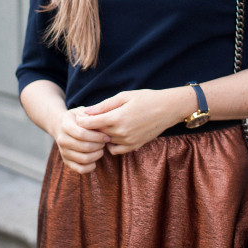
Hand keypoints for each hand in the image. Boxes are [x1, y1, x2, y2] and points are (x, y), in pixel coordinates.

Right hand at [55, 106, 109, 174]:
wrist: (61, 126)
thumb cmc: (77, 118)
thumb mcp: (83, 111)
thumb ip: (92, 115)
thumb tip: (103, 121)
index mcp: (66, 126)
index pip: (82, 134)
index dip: (97, 137)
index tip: (106, 136)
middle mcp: (62, 140)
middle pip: (84, 147)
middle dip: (99, 145)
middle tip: (105, 142)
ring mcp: (63, 152)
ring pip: (83, 159)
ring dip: (97, 155)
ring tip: (101, 149)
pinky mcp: (66, 161)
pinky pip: (80, 169)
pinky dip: (90, 167)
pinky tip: (95, 160)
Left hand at [76, 88, 191, 154]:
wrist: (168, 109)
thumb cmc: (146, 98)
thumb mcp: (123, 97)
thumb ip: (103, 106)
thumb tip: (85, 112)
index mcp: (116, 118)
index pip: (89, 124)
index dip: (82, 120)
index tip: (79, 115)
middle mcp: (121, 132)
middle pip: (95, 133)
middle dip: (90, 127)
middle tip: (88, 119)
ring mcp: (128, 141)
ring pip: (104, 142)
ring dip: (100, 135)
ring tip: (102, 125)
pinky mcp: (134, 146)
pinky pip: (115, 150)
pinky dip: (110, 144)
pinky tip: (113, 134)